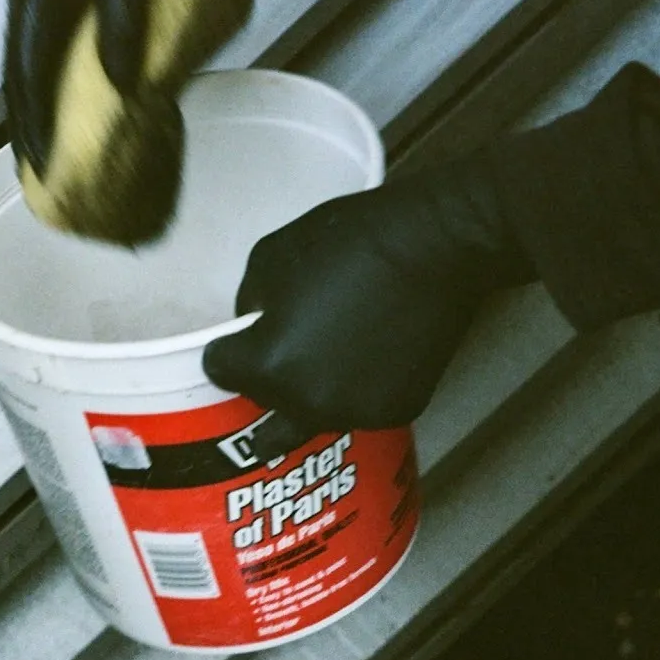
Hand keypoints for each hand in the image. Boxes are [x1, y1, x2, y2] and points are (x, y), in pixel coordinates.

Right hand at [4, 0, 251, 242]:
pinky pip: (46, 31)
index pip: (29, 70)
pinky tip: (73, 82)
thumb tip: (124, 86)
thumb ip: (125, 16)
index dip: (32, 124)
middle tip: (34, 171)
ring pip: (28, 49)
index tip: (39, 170)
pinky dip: (53, 67)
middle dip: (26, 123)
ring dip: (35, 98)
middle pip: (18, 67)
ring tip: (44, 139)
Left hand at [202, 153, 537, 458]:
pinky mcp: (396, 412)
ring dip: (308, 397)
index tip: (243, 335)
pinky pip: (357, 410)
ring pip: (309, 419)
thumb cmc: (352, 240)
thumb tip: (253, 323)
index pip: (220, 371)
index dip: (228, 349)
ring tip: (327, 359)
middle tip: (283, 353)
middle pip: (262, 408)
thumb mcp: (273, 254)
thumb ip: (250, 299)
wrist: (439, 245)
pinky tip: (368, 358)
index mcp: (268, 364)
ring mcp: (354, 413)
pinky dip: (354, 392)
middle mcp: (306, 402)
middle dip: (264, 383)